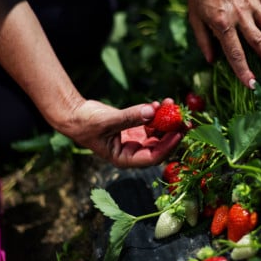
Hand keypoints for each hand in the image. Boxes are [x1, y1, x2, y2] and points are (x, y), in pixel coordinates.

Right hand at [61, 99, 183, 167]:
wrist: (75, 115)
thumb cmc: (85, 123)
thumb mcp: (108, 121)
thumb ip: (130, 116)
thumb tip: (154, 111)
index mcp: (125, 158)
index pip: (153, 157)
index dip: (168, 146)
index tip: (179, 133)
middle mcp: (133, 152)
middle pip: (160, 145)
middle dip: (173, 132)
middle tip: (186, 120)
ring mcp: (135, 140)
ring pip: (158, 133)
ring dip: (166, 120)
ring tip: (173, 104)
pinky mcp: (135, 129)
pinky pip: (151, 123)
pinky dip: (157, 113)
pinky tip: (161, 102)